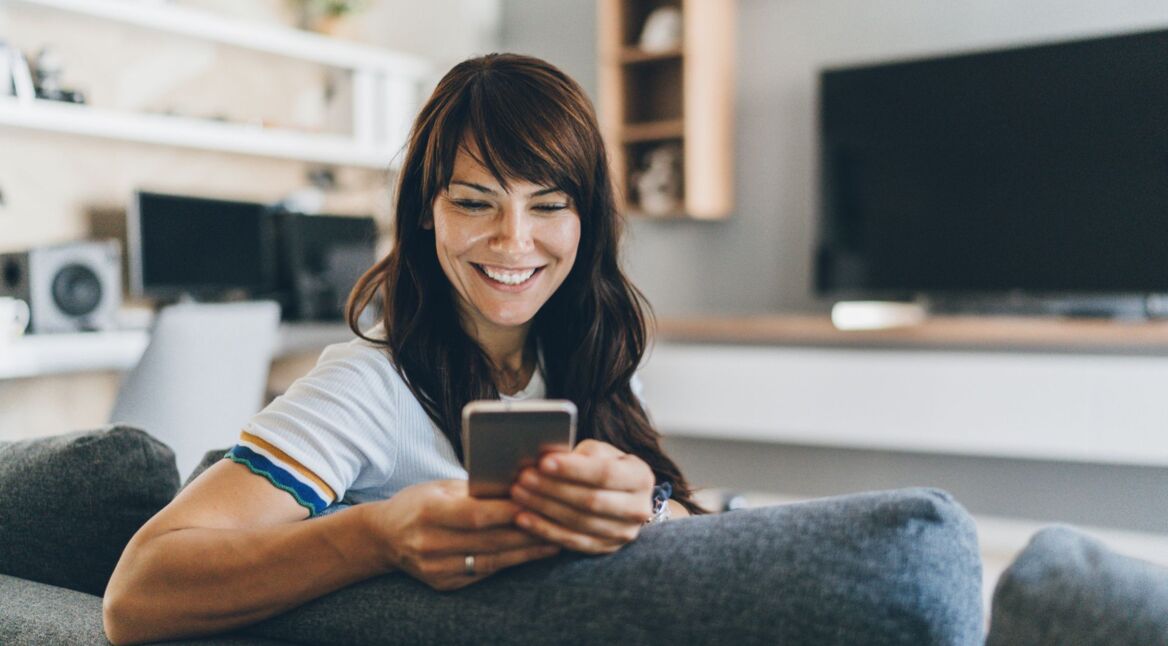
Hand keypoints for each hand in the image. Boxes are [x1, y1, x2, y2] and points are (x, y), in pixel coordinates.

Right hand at [362, 479, 559, 590]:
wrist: (383, 537)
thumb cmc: (418, 502)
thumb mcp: (440, 487)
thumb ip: (475, 489)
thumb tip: (518, 484)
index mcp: (429, 512)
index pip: (476, 514)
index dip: (509, 511)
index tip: (539, 502)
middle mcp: (430, 543)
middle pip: (489, 540)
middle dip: (528, 532)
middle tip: (560, 523)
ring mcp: (436, 568)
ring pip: (491, 560)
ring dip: (526, 552)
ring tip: (556, 540)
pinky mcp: (443, 584)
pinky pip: (483, 572)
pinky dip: (510, 562)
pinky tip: (531, 553)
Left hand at [510, 439, 654, 553]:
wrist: (620, 495)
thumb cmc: (603, 465)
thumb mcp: (598, 452)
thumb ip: (579, 454)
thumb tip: (546, 456)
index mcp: (641, 477)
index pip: (606, 474)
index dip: (573, 469)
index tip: (543, 462)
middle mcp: (638, 509)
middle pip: (591, 500)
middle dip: (553, 489)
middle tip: (523, 478)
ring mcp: (624, 533)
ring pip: (579, 522)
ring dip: (544, 508)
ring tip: (518, 494)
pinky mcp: (606, 548)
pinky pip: (572, 542)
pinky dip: (545, 530)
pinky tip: (523, 518)